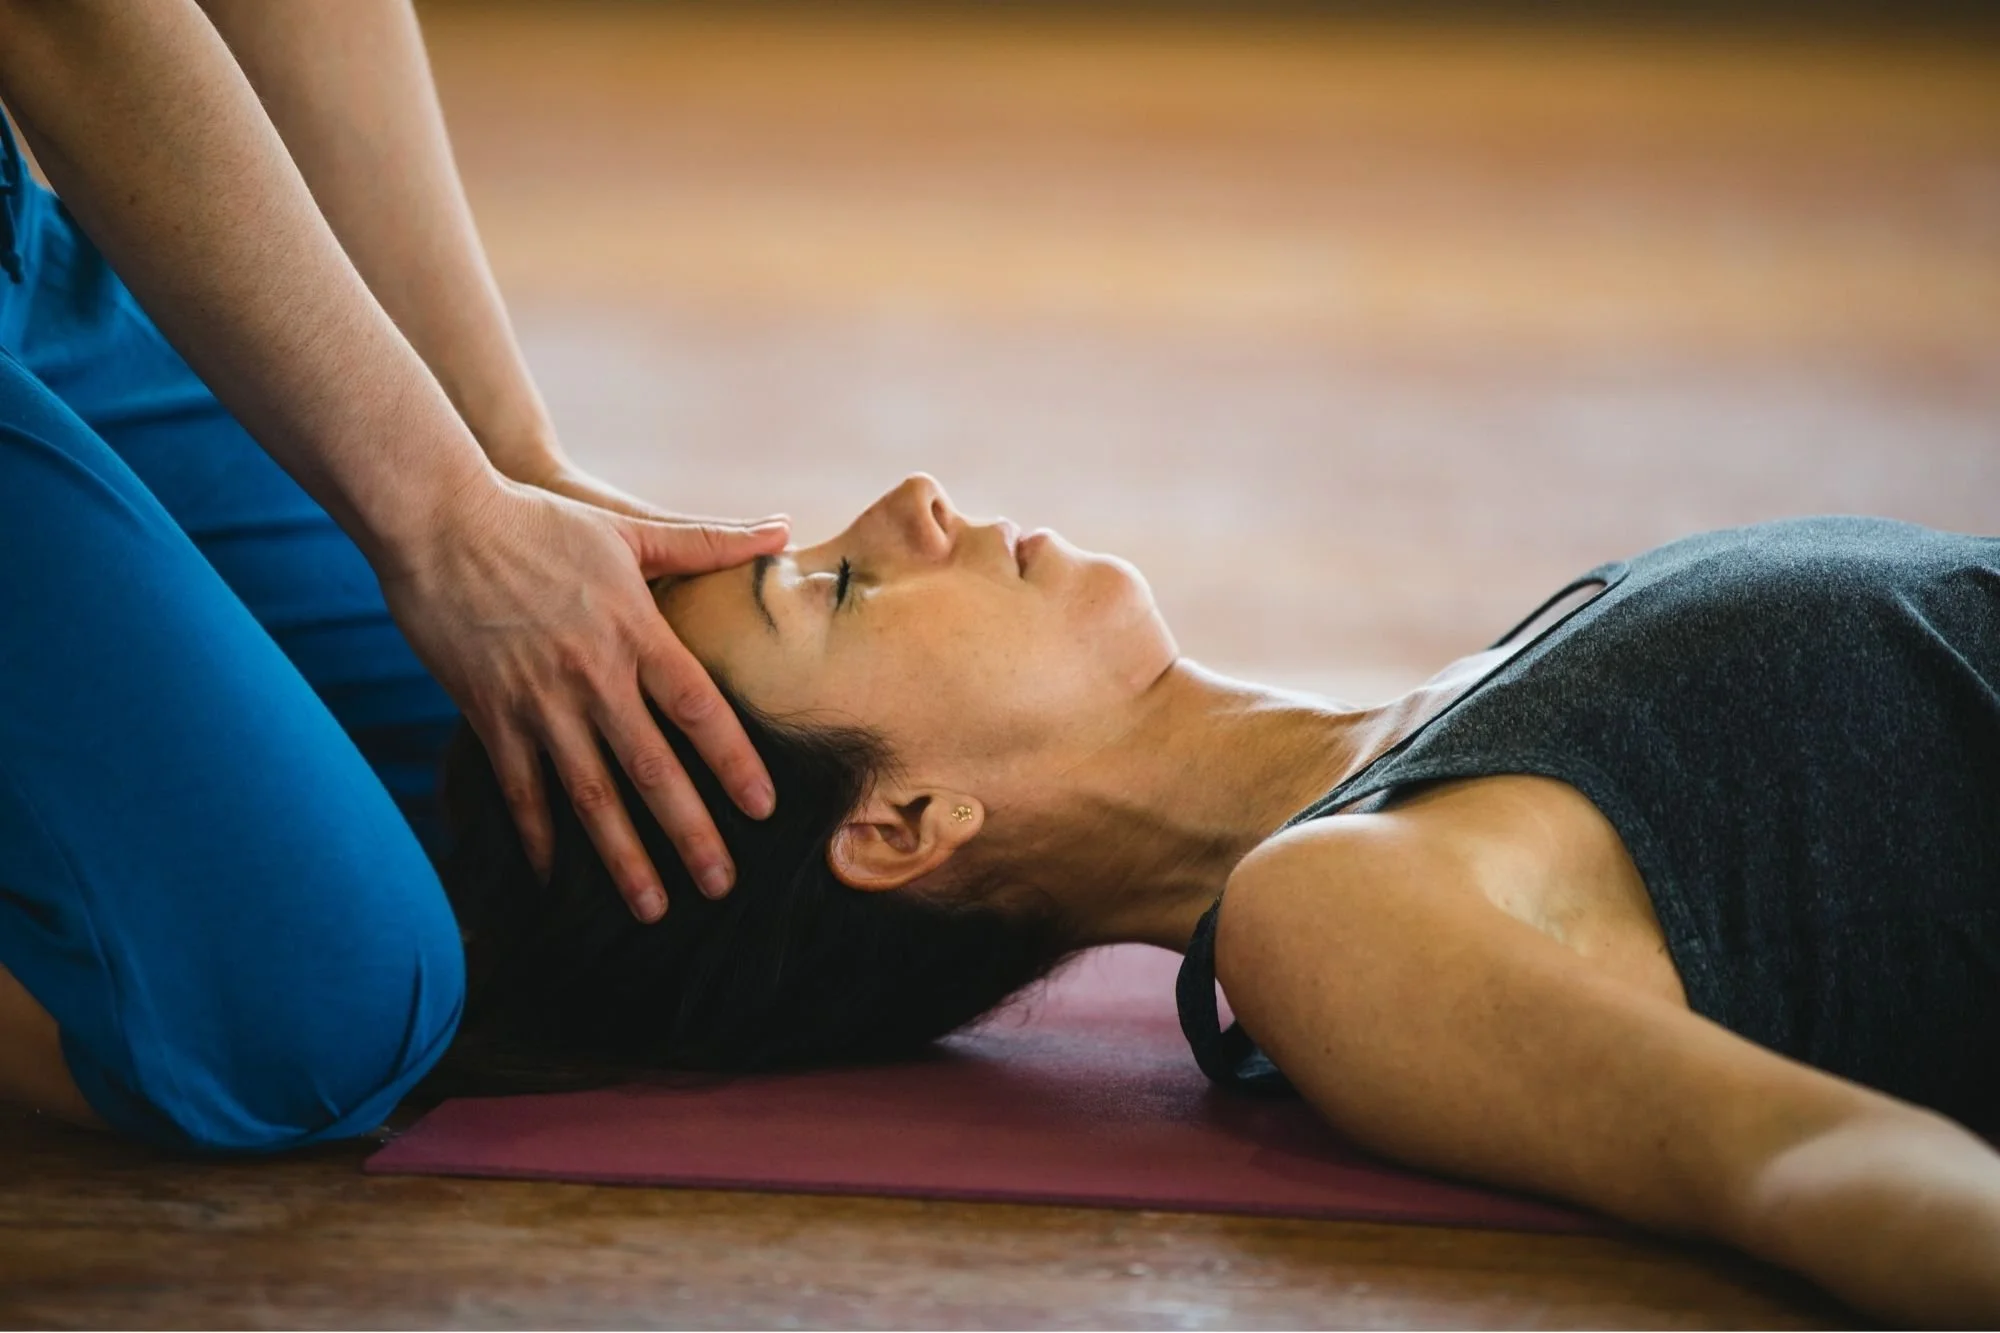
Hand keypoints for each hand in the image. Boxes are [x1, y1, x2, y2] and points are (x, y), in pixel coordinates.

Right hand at [380, 469, 788, 920]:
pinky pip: (521, 790)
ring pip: (590, 796)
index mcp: (636, 633)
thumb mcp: (628, 529)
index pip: (699, 711)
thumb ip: (710, 541)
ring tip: (653, 906)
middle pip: (652, 770)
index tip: (762, 809)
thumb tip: (783, 530)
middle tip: (721, 886)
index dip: (733, 763)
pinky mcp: (489, 715)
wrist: (437, 521)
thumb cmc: (539, 521)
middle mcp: (593, 677)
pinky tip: (558, 878)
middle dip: (690, 834)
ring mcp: (538, 702)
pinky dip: (540, 838)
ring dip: (623, 857)